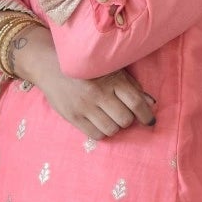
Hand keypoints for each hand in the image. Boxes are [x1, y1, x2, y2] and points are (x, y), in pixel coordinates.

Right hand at [37, 65, 156, 141]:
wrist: (51, 66)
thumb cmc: (87, 69)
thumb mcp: (111, 70)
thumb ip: (131, 86)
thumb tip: (150, 103)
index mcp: (111, 79)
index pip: (136, 103)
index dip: (146, 115)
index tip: (149, 121)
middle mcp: (99, 93)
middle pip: (125, 119)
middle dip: (128, 120)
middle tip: (123, 114)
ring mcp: (84, 106)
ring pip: (112, 129)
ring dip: (115, 126)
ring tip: (110, 118)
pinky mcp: (73, 116)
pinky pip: (96, 134)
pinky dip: (102, 132)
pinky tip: (99, 123)